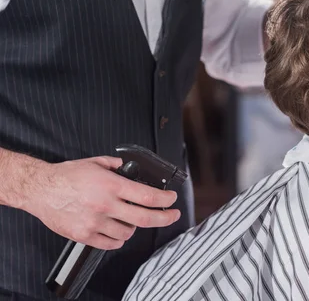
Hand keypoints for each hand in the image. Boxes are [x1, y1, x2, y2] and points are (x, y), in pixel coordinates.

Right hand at [23, 156, 180, 249]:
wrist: (40, 189)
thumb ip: (116, 165)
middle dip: (165, 218)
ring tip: (131, 219)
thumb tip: (128, 168)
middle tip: (172, 215)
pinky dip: (119, 239)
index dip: (165, 199)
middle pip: (144, 218)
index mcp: (111, 186)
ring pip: (128, 233)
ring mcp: (94, 222)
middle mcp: (105, 205)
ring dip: (135, 227)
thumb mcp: (96, 162)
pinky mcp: (84, 235)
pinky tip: (118, 230)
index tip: (172, 199)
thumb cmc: (66, 176)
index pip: (147, 196)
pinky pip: (110, 243)